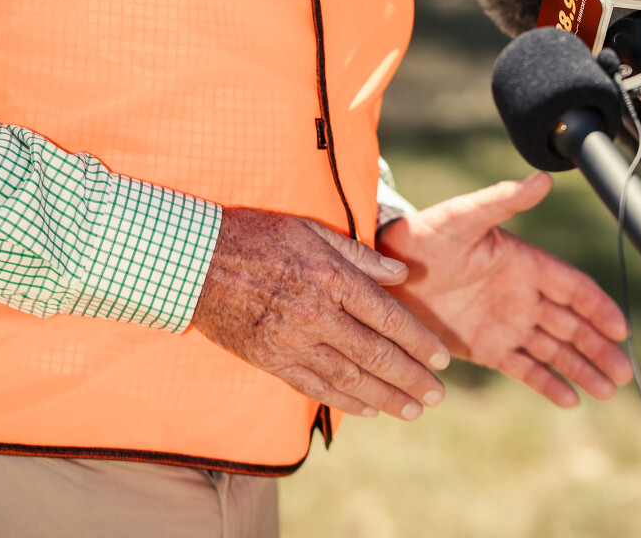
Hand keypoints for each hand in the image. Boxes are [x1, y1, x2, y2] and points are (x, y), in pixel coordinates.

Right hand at [192, 206, 450, 419]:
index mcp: (331, 276)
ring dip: (386, 398)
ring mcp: (293, 342)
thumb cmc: (258, 234)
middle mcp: (317, 314)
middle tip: (438, 396)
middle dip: (411, 378)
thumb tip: (400, 272)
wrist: (197, 261)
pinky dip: (345, 402)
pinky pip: (316, 387)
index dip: (418, 340)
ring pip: (350, 378)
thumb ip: (359, 253)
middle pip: (375, 354)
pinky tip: (368, 410)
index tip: (442, 358)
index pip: (387, 316)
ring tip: (412, 410)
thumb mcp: (311, 228)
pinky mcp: (272, 360)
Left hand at [376, 174, 631, 408]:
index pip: (572, 288)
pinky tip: (570, 400)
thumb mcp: (464, 216)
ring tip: (608, 391)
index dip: (598, 307)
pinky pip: (523, 367)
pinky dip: (547, 383)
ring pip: (554, 350)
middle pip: (571, 324)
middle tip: (625, 373)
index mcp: (523, 262)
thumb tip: (543, 178)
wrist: (387, 268)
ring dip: (582, 368)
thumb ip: (504, 200)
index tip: (621, 328)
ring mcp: (505, 322)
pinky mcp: (485, 346)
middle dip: (599, 346)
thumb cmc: (424, 233)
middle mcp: (521, 294)